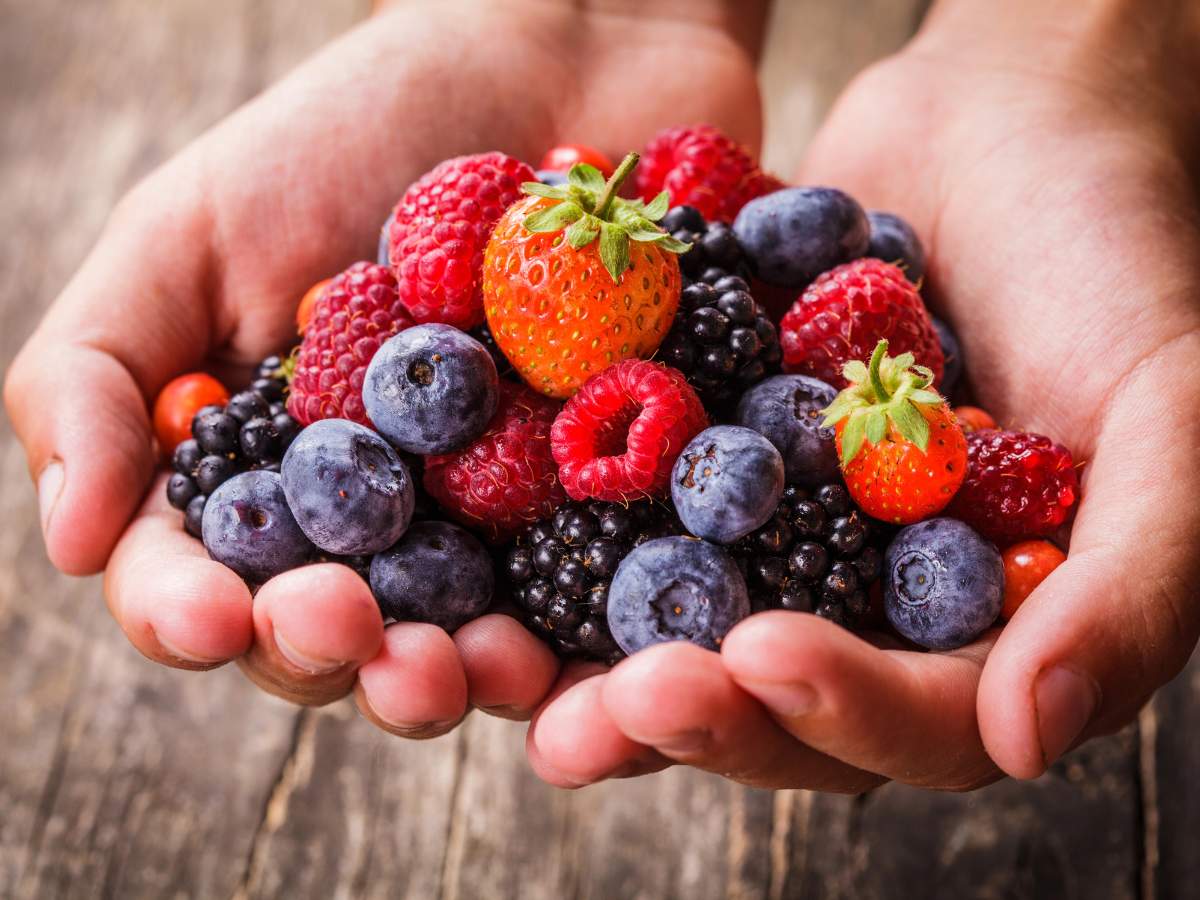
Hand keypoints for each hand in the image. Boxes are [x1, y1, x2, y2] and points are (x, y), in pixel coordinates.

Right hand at [3, 0, 763, 730]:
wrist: (561, 56)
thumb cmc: (356, 131)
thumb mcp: (193, 228)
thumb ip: (98, 373)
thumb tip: (67, 542)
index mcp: (266, 472)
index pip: (201, 581)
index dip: (194, 616)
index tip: (217, 617)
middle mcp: (380, 519)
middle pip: (339, 636)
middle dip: (338, 658)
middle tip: (361, 641)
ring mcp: (500, 519)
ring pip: (472, 643)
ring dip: (469, 677)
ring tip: (482, 670)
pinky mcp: (615, 502)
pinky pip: (612, 591)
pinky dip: (604, 633)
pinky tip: (607, 647)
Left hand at [526, 0, 1199, 788]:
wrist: (1008, 118)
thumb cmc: (1115, 253)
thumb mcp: (1169, 411)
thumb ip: (1134, 580)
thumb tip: (1028, 738)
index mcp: (990, 629)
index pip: (919, 721)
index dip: (843, 711)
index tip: (760, 659)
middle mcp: (874, 603)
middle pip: (781, 703)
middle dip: (696, 713)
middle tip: (606, 711)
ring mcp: (783, 539)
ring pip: (688, 632)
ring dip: (602, 664)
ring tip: (512, 676)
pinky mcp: (708, 464)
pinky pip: (634, 514)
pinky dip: (566, 537)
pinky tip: (489, 553)